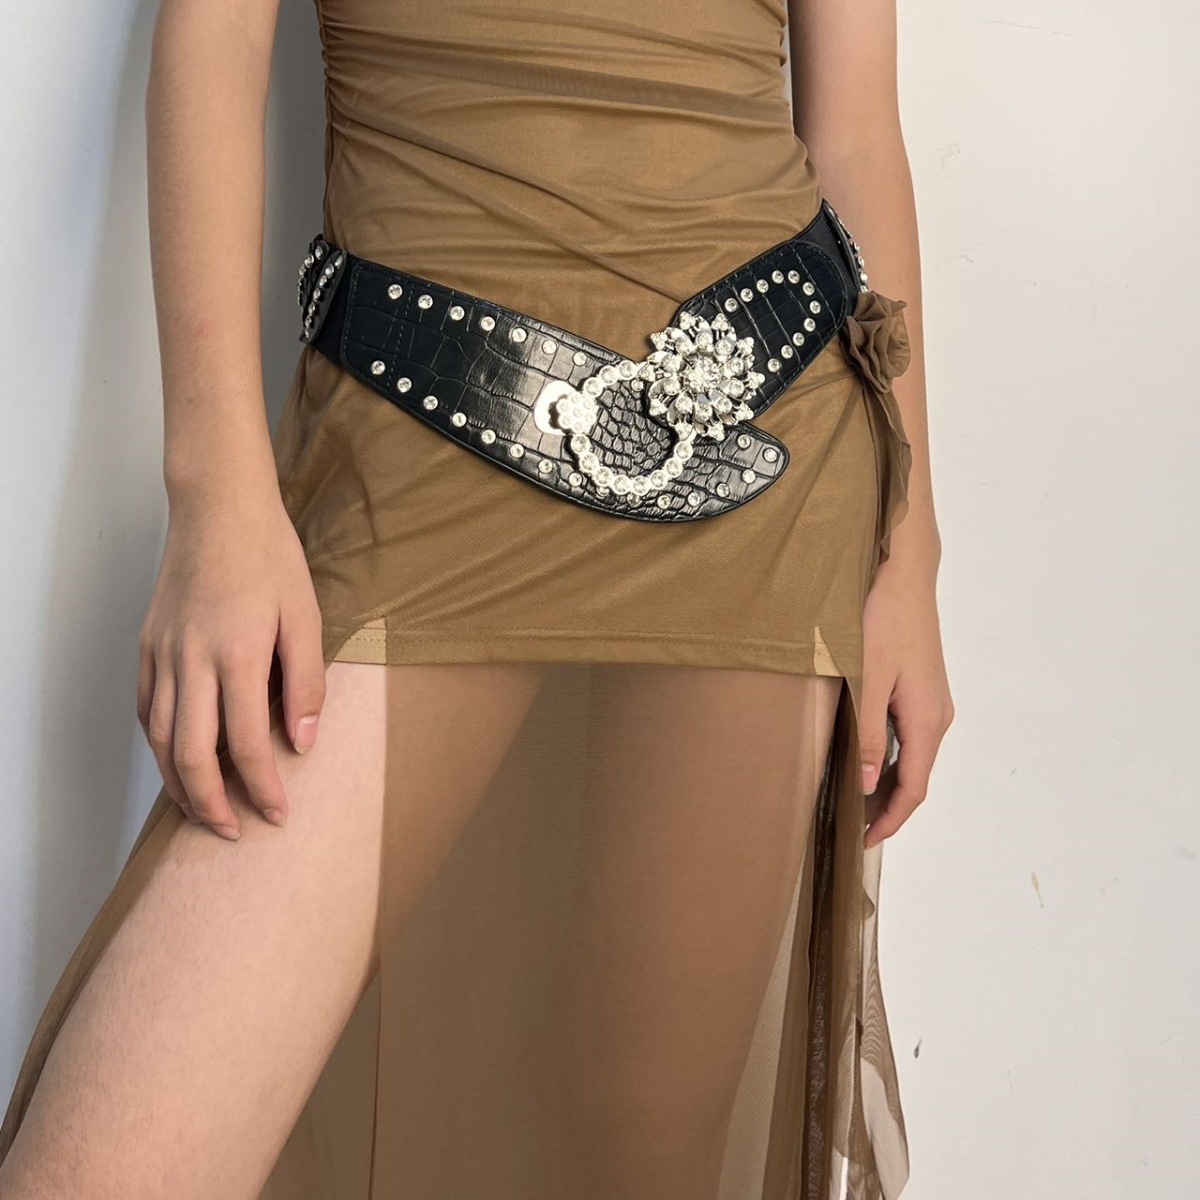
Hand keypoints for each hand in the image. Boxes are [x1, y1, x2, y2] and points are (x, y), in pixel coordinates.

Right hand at [135, 478, 325, 838]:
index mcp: (238, 655)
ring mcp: (162, 653)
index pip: (246, 744)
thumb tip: (303, 741)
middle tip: (233, 831)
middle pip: (189, 755)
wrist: (218, 509)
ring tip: (202, 809)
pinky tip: (176, 758)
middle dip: (211, 804)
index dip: (264, 787)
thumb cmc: (269, 557)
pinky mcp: (147, 644)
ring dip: (178, 782)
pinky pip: (145, 708)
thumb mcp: (305, 615)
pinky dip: (158, 743)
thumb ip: (305, 681)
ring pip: (158, 738)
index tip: (279, 813)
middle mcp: (192, 660)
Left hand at [859, 546, 953, 848]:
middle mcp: (937, 716)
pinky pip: (908, 735)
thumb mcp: (868, 678)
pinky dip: (887, 756)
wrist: (903, 573)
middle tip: (850, 827)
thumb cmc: (884, 619)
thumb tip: (864, 782)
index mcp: (927, 721)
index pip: (912, 789)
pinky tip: (861, 755)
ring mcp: (931, 700)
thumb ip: (866, 732)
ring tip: (851, 799)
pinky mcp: (921, 686)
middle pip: (914, 777)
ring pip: (911, 756)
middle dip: (886, 807)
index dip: (889, 821)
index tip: (863, 843)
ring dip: (885, 782)